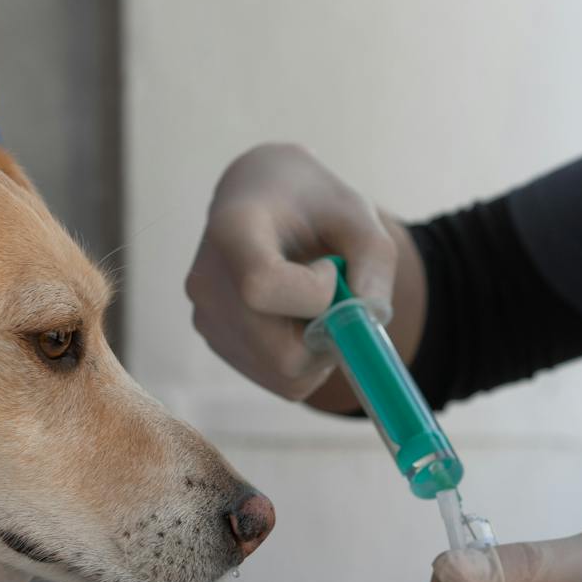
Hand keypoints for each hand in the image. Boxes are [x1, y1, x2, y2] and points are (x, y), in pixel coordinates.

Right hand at [185, 143, 400, 401]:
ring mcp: (207, 319)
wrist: (261, 201)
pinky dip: (308, 361)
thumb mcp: (356, 212)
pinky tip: (299, 318)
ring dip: (321, 349)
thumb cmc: (310, 203)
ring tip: (315, 301)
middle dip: (327, 335)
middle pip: (278, 350)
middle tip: (338, 296)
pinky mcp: (218, 345)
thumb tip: (368, 318)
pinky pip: (279, 380)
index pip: (262, 287)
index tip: (329, 266)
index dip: (315, 293)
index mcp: (231, 230)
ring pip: (284, 373)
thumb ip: (374, 260)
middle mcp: (207, 282)